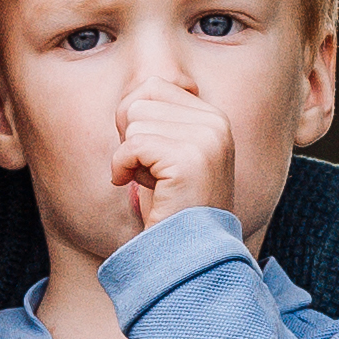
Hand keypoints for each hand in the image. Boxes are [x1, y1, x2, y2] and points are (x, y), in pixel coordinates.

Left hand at [111, 62, 225, 229]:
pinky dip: (123, 168)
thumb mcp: (166, 153)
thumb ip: (155, 119)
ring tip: (156, 185)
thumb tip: (129, 98)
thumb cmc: (171, 206)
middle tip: (152, 174)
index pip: (153, 86)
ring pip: (133, 122)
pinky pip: (132, 145)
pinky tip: (141, 189)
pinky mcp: (190, 159)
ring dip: (131, 158)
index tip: (149, 156)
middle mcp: (215, 122)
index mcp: (213, 117)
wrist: (190, 252)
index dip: (136, 122)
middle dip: (132, 140)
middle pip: (139, 102)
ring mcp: (207, 139)